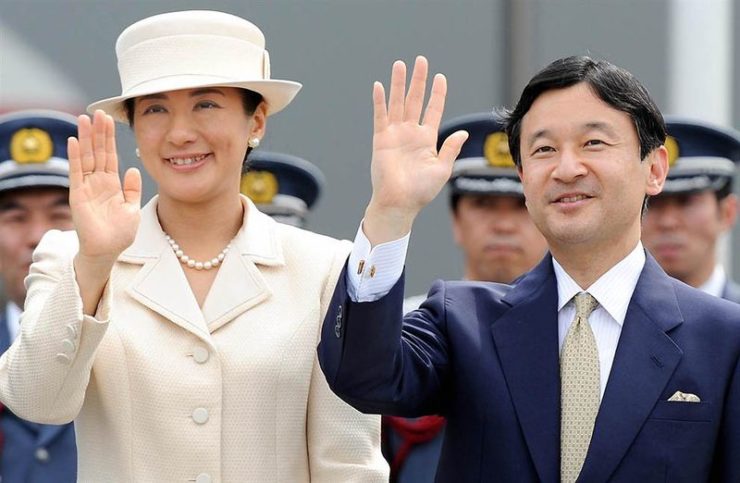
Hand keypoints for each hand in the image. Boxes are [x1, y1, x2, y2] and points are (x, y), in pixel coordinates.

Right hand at [68, 110, 141, 263]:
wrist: (108, 251)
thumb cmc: (120, 233)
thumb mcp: (132, 208)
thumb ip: (132, 189)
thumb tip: (133, 169)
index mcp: (111, 184)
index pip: (110, 156)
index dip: (109, 138)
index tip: (109, 119)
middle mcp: (97, 183)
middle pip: (97, 152)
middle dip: (98, 133)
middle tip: (98, 112)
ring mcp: (87, 188)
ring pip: (86, 158)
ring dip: (85, 139)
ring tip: (84, 119)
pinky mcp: (78, 195)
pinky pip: (76, 173)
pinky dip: (75, 157)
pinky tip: (73, 142)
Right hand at [364, 56, 467, 244]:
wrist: (399, 203)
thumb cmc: (421, 191)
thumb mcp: (442, 169)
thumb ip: (450, 149)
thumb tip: (463, 133)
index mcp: (427, 139)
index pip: (433, 110)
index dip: (437, 94)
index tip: (440, 77)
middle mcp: (411, 133)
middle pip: (415, 100)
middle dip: (418, 80)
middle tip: (420, 60)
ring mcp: (395, 135)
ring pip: (398, 103)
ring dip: (399, 84)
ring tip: (400, 65)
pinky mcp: (381, 140)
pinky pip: (380, 116)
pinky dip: (380, 101)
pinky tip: (380, 86)